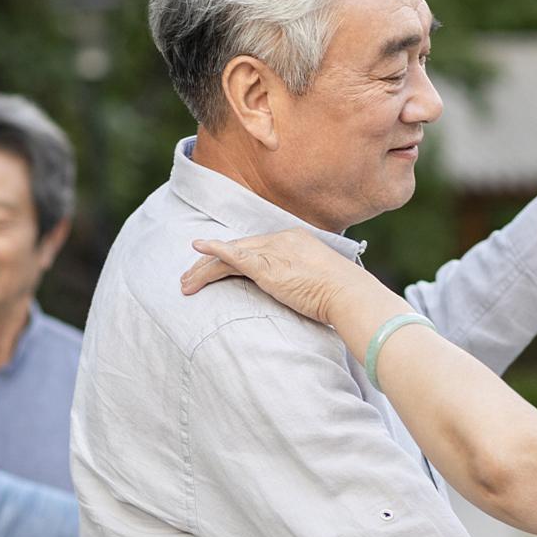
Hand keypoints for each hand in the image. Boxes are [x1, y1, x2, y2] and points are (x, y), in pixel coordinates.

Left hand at [180, 228, 370, 322]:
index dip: (228, 258)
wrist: (350, 294)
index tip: (213, 271)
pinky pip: (235, 256)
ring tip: (185, 283)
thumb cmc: (341, 295)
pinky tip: (198, 249)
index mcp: (293, 241)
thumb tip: (298, 290)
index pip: (253, 248)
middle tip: (189, 278)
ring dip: (203, 269)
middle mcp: (281, 241)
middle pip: (236, 248)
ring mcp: (274, 252)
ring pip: (229, 256)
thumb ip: (301, 279)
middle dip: (208, 264)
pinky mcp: (268, 267)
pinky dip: (215, 251)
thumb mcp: (318, 281)